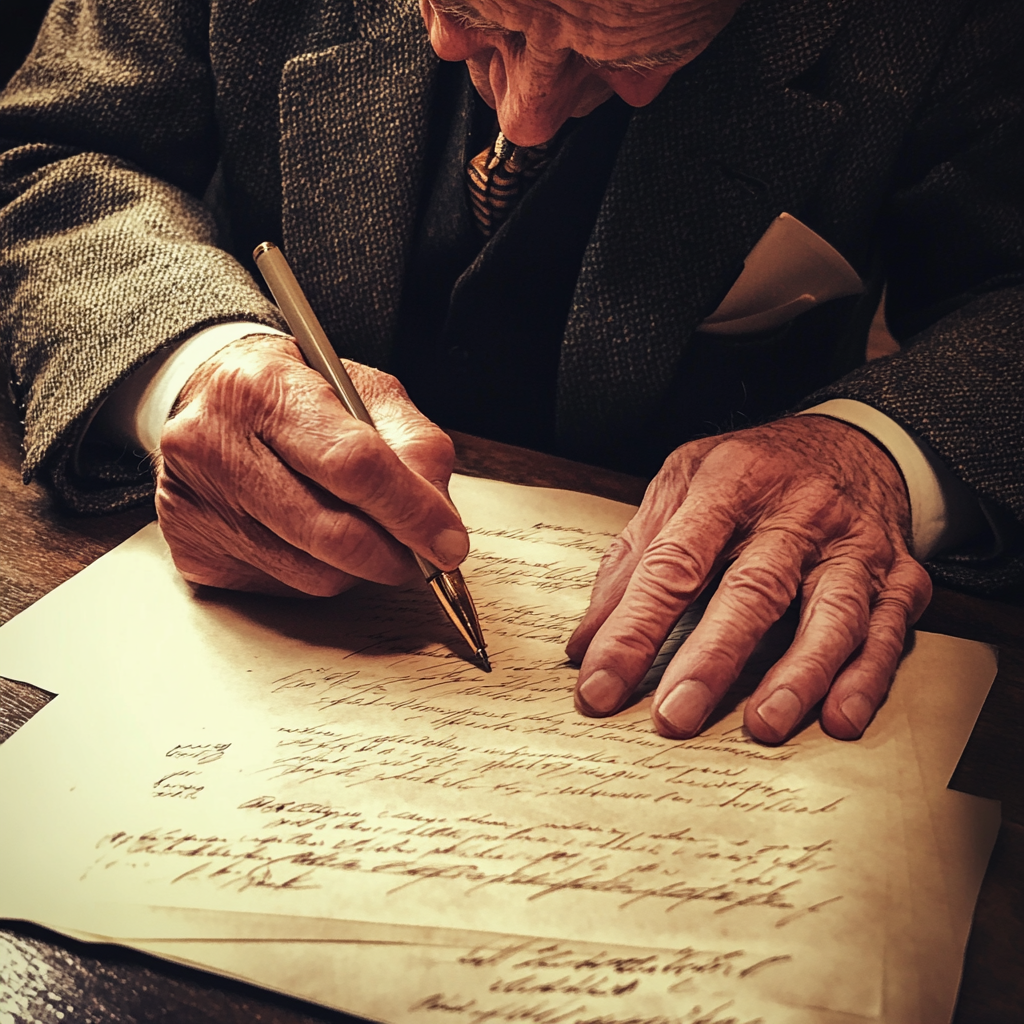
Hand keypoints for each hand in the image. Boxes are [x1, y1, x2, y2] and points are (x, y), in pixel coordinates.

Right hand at [154, 334, 467, 595]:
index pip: (352, 464)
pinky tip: (308, 535)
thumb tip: (441, 522)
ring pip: (312, 573)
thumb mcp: (364, 392)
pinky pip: (282, 588)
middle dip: (394, 555)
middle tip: (423, 556)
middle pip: (331, 532)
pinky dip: (315, 572)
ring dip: (357, 568)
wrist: (206, 397)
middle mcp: (214, 444)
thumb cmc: (296, 394)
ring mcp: (195, 501)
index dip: (411, 511)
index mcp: (264, 388)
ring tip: (359, 528)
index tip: (448, 543)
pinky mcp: (190, 547)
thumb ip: (414, 445)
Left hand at [567, 417, 932, 742]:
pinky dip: (867, 677)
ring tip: (762, 725)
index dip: (635, 626)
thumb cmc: (755, 470)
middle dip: (712, 657)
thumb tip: (586, 640)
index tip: (601, 681)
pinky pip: (888, 631)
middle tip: (675, 715)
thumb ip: (634, 555)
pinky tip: (839, 718)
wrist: (854, 439)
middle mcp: (797, 512)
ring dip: (798, 674)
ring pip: (830, 614)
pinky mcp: (899, 576)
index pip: (675, 562)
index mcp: (731, 483)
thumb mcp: (684, 483)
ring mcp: (853, 545)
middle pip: (753, 589)